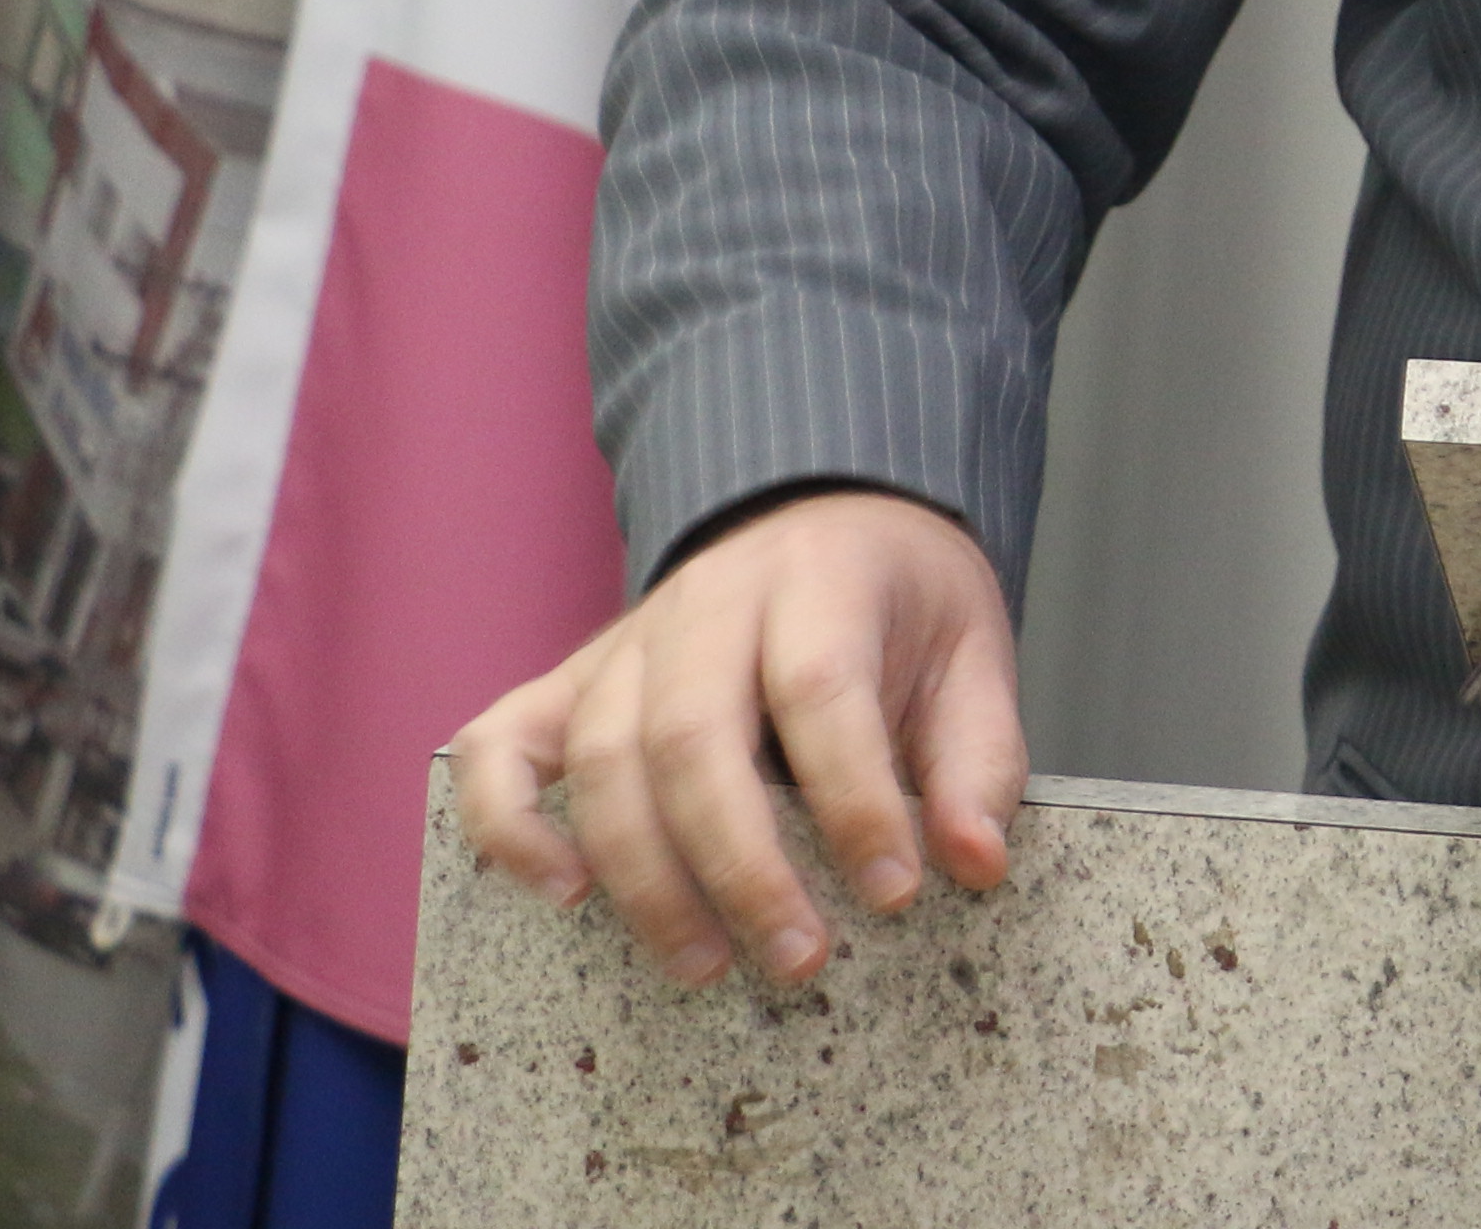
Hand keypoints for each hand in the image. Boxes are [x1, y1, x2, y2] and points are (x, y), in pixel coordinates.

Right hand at [454, 486, 1025, 990]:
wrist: (830, 516)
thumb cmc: (900, 604)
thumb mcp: (973, 655)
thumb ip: (978, 759)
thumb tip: (976, 863)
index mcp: (820, 579)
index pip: (820, 690)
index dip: (854, 801)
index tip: (896, 893)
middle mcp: (708, 600)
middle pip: (692, 736)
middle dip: (739, 865)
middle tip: (797, 959)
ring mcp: (626, 639)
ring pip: (600, 755)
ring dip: (642, 875)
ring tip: (703, 963)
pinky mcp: (570, 678)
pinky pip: (501, 744)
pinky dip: (507, 821)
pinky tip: (559, 894)